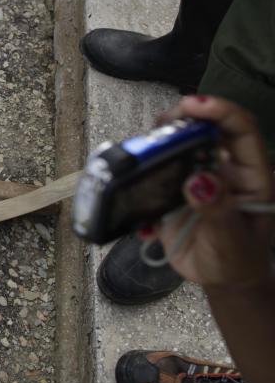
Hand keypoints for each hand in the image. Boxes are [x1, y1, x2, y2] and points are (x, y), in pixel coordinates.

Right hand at [142, 96, 274, 291]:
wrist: (221, 278)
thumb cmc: (236, 260)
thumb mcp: (231, 242)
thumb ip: (218, 212)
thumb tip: (201, 180)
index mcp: (251, 175)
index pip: (241, 130)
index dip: (220, 111)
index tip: (193, 104)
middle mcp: (225, 168)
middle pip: (207, 128)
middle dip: (183, 118)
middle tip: (161, 122)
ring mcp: (198, 175)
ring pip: (179, 144)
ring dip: (159, 140)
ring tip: (142, 148)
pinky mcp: (174, 187)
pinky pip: (156, 169)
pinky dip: (141, 170)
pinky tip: (132, 183)